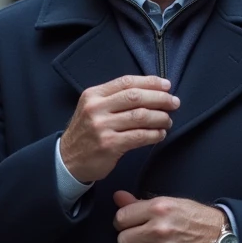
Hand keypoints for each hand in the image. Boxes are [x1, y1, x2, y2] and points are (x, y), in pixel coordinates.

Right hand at [59, 76, 179, 183]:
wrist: (67, 160)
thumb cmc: (86, 133)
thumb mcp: (92, 108)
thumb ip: (114, 98)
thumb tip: (150, 91)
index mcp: (94, 94)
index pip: (127, 82)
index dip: (150, 82)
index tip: (167, 86)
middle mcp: (96, 108)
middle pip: (136, 97)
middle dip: (160, 98)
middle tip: (174, 103)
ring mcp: (102, 127)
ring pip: (140, 116)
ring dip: (160, 117)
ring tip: (168, 120)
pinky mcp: (109, 145)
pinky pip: (139, 136)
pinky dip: (154, 134)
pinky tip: (160, 134)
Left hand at [113, 191, 223, 242]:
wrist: (222, 236)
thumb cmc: (195, 218)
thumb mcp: (169, 203)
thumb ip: (140, 203)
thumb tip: (117, 197)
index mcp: (158, 208)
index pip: (121, 218)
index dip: (123, 223)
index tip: (130, 226)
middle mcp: (159, 228)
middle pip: (123, 240)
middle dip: (131, 241)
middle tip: (143, 240)